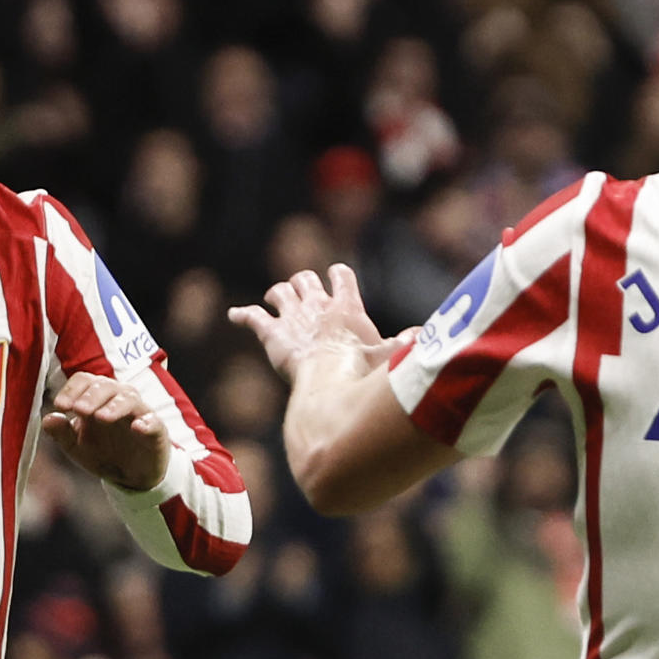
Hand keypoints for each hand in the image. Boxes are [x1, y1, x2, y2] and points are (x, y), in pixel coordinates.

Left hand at [42, 373, 169, 490]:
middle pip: (106, 385)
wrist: (131, 477)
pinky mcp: (156, 431)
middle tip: (79, 410)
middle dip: (90, 396)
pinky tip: (137, 427)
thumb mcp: (76, 447)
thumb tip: (47, 418)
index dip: (72, 389)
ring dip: (114, 405)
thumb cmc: (103, 453)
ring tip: (101, 417)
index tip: (61, 406)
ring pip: (129, 397)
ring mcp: (139, 413)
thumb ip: (61, 433)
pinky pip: (154, 421)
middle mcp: (118, 399)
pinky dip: (146, 422)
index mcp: (96, 399)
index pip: (84, 381)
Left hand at [227, 265, 400, 381]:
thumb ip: (405, 345)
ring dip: (277, 294)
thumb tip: (424, 337)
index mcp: (346, 307)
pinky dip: (242, 315)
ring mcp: (292, 317)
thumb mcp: (389, 358)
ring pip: (279, 291)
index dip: (338, 275)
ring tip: (275, 299)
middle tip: (304, 293)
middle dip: (303, 282)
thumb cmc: (363, 373)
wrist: (329, 383)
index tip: (336, 275)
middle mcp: (317, 305)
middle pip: (305, 278)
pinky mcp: (271, 334)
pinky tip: (234, 315)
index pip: (341, 276)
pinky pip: (252, 317)